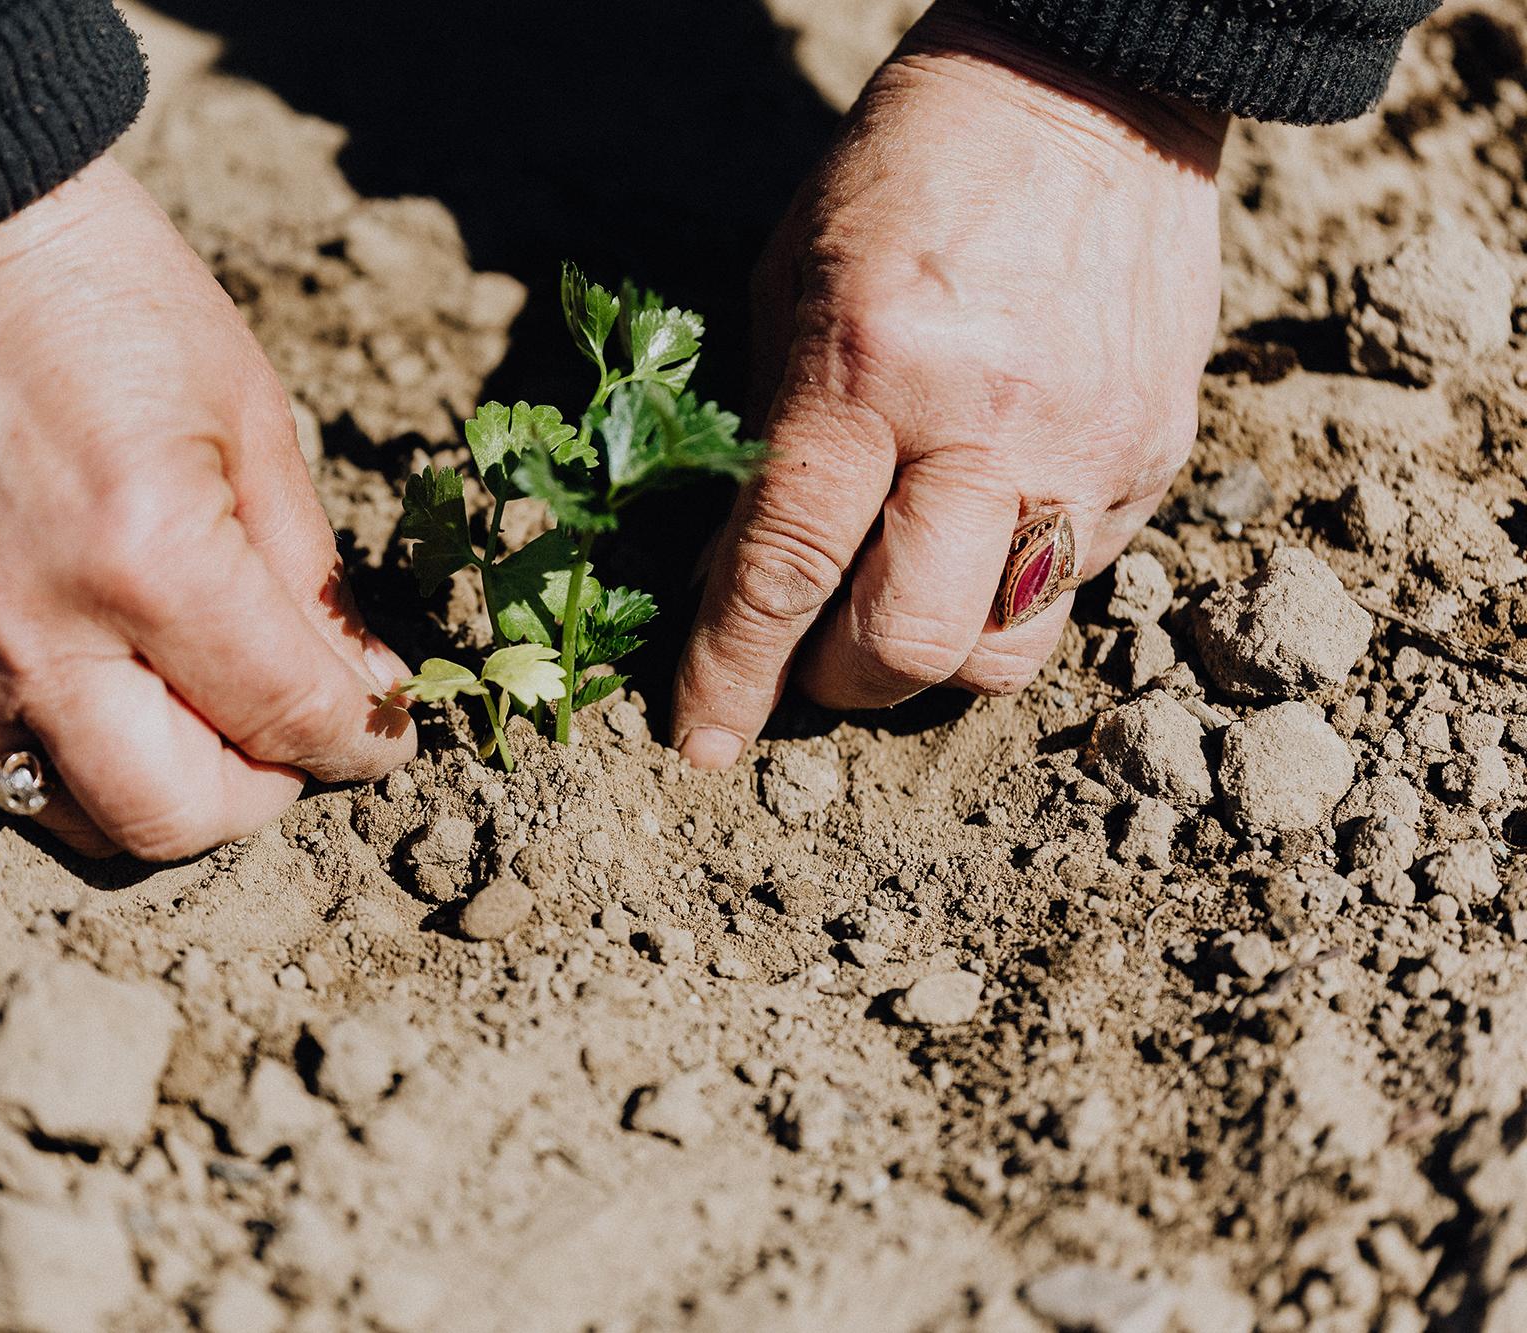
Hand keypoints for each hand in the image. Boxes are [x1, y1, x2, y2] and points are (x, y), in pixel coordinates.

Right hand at [0, 158, 413, 858]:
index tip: (384, 735)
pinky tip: (132, 683)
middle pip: (170, 818)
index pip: (281, 718)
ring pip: (80, 815)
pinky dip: (91, 751)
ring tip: (214, 724)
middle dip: (259, 797)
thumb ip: (312, 584)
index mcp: (148, 557)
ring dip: (170, 796)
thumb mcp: (255, 425)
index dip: (358, 741)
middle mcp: (39, 627)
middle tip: (295, 741)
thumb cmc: (121, 305)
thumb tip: (364, 691)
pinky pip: (11, 754)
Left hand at [672, 1, 1225, 767]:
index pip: (787, 566)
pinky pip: (1074, 587)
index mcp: (870, 366)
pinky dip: (1005, 592)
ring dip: (932, 662)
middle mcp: (991, 423)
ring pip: (1008, 649)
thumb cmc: (904, 179)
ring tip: (896, 610)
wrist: (1088, 92)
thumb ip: (766, 443)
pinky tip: (977, 534)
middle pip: (910, 642)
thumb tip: (731, 584)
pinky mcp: (1157, 457)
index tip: (701, 742)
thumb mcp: (790, 286)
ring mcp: (1090, 448)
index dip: (732, 673)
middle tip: (808, 658)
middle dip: (838, 684)